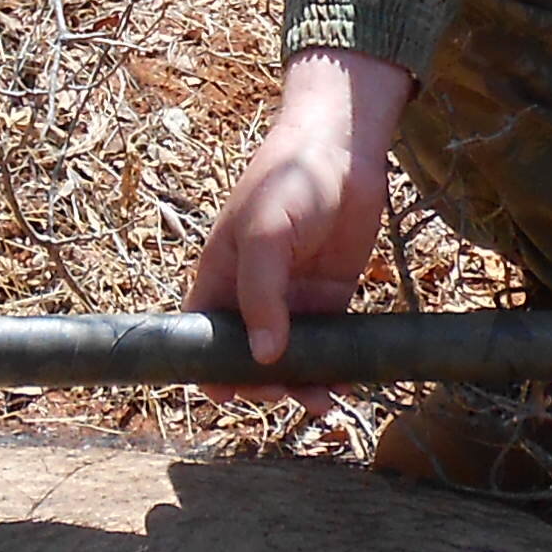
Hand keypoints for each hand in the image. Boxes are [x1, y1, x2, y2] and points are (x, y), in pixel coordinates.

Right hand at [190, 51, 413, 372]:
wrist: (343, 149)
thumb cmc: (288, 180)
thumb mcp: (264, 234)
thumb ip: (260, 295)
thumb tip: (262, 356)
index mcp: (219, 278)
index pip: (204, 337)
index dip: (213, 370)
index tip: (235, 394)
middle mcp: (252, 295)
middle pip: (247, 357)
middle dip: (263, 383)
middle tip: (288, 392)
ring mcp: (291, 299)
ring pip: (289, 358)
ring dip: (301, 384)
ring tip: (324, 403)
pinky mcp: (329, 298)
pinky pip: (327, 344)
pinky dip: (333, 367)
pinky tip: (347, 384)